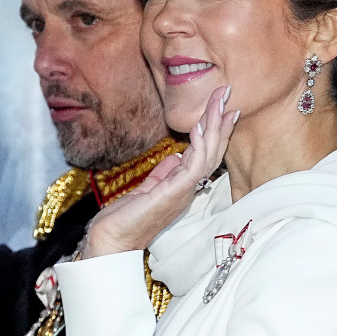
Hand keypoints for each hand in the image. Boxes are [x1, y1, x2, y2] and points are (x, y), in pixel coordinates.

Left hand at [83, 86, 238, 257]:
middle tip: (225, 94)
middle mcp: (188, 189)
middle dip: (220, 121)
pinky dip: (198, 145)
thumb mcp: (147, 189)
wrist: (111, 241)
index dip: (215, 131)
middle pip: (212, 151)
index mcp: (183, 187)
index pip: (205, 154)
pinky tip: (199, 126)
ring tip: (217, 102)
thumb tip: (175, 157)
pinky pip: (193, 166)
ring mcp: (183, 192)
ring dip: (213, 126)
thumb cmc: (126, 219)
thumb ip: (162, 173)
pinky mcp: (173, 193)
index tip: (221, 108)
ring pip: (207, 155)